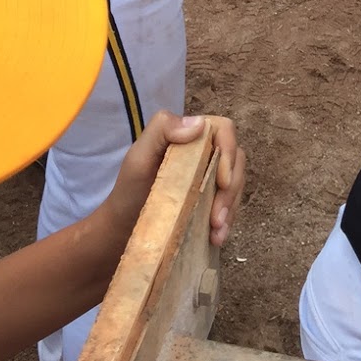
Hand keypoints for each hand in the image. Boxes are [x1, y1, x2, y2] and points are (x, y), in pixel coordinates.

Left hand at [110, 112, 245, 249]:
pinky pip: (231, 203)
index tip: (222, 182)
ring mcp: (210, 175)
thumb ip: (162, 130)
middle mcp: (205, 150)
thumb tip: (199, 123)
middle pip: (236, 158)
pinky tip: (217, 237)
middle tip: (217, 219)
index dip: (229, 152)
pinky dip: (229, 220)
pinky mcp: (212, 198)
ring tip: (217, 233)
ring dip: (231, 207)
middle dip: (231, 189)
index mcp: (189, 133)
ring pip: (236, 182)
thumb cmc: (129, 189)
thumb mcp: (138, 157)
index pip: (223, 130)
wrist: (124, 226)